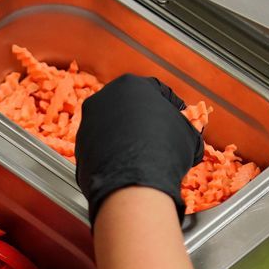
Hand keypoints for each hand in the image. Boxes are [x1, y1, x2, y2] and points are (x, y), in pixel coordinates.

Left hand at [75, 75, 203, 220]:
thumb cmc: (164, 152)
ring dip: (126, 140)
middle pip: (129, 108)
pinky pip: (102, 149)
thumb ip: (185, 129)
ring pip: (112, 129)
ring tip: (143, 158)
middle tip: (160, 141)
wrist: (134, 184)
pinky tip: (127, 168)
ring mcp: (88, 123)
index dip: (172, 109)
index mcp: (132, 85)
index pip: (157, 92)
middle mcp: (104, 98)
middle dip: (144, 123)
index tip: (178, 122)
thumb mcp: (188, 136)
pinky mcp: (80, 148)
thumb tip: (188, 138)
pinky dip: (113, 156)